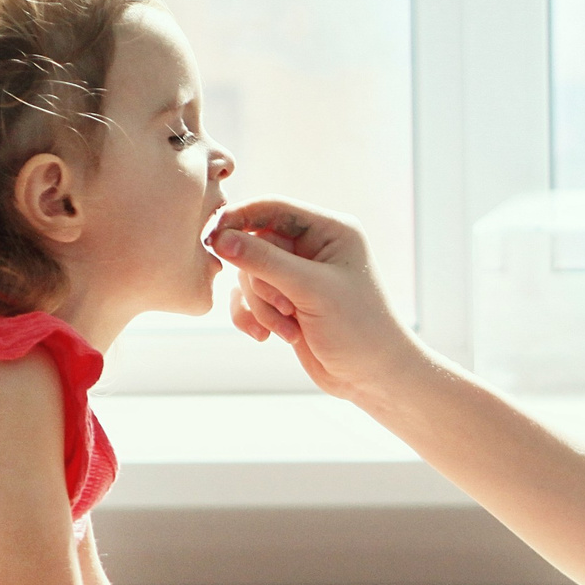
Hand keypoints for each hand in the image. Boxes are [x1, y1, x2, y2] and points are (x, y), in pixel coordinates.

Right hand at [209, 199, 415, 400]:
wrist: (372, 376)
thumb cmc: (358, 328)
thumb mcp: (311, 290)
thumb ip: (265, 262)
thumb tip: (220, 238)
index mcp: (329, 230)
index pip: (272, 208)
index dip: (239, 218)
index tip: (212, 236)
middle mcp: (311, 248)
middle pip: (255, 244)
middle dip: (261, 282)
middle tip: (284, 308)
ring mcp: (296, 276)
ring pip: (249, 275)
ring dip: (260, 306)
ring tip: (288, 329)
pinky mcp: (284, 301)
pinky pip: (247, 298)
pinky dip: (251, 316)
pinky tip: (266, 337)